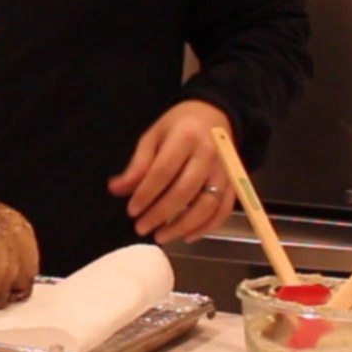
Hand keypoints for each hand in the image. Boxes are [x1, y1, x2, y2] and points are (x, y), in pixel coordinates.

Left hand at [107, 100, 236, 244]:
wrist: (214, 115)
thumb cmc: (178, 126)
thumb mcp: (153, 136)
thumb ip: (138, 164)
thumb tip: (116, 189)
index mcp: (185, 137)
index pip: (163, 171)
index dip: (146, 193)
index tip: (131, 210)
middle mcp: (208, 154)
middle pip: (184, 190)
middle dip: (161, 213)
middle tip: (141, 227)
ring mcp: (225, 170)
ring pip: (207, 205)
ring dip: (183, 225)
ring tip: (161, 236)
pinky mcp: (235, 183)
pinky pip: (224, 210)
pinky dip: (207, 227)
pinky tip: (187, 236)